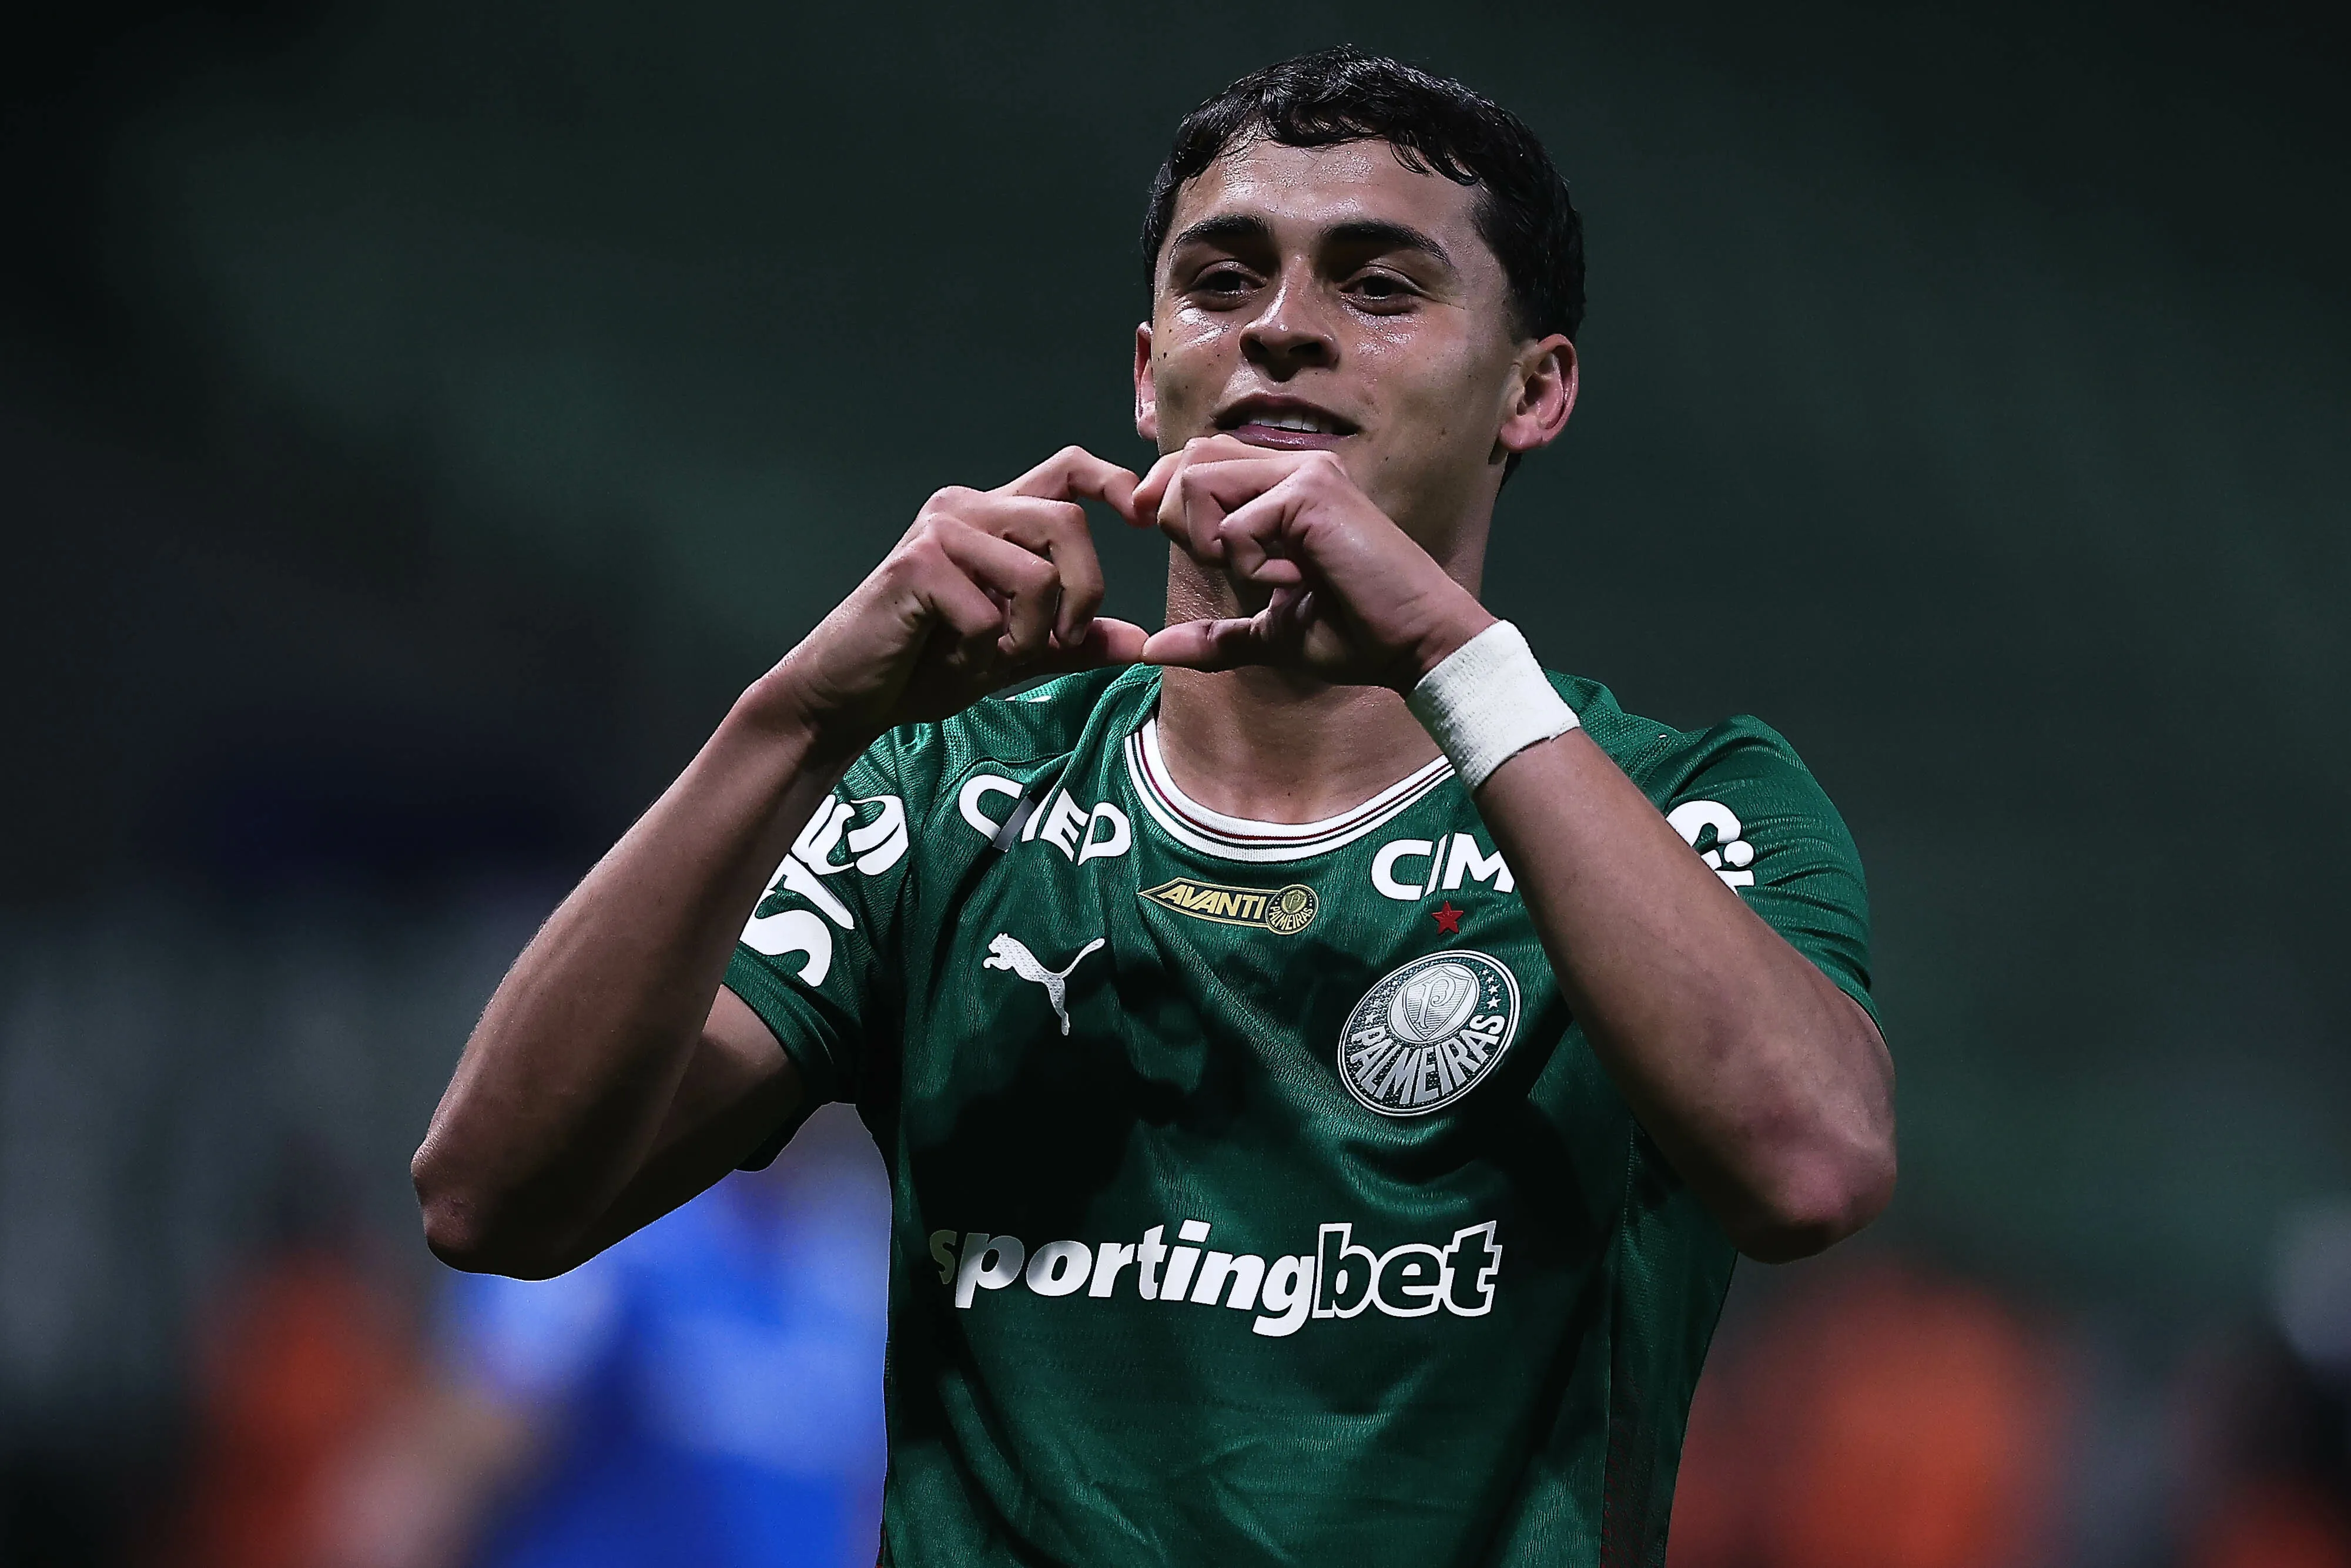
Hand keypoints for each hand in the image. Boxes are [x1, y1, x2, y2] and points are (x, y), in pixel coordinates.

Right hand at [765, 447, 1150, 741]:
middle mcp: (968, 508)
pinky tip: (954, 657)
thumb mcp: (1015, 653)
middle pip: (1067, 523)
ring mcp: (940, 531)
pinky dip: (984, 651)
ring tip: (996, 653)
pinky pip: (989, 611)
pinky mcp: (916, 565)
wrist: (850, 696)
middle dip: (1081, 594)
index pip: (1067, 470)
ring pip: (1036, 572)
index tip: (1143, 520)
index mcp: (995, 517)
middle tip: (1059, 641)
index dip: (1115, 483)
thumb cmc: (926, 666)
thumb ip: (1075, 643)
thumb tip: (1143, 642)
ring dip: (1030, 633)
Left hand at [1132, 436, 1493, 690]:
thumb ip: (1214, 635)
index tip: (1177, 545)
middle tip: (1227, 567)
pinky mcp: (1311, 492)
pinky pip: (1235, 523)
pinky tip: (1297, 581)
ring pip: (1198, 479)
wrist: (1416, 643)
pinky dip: (1250, 565)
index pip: (1195, 461)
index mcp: (1282, 487)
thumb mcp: (1270, 633)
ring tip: (1266, 575)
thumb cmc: (1357, 636)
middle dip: (1180, 521)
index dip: (1166, 499)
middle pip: (1187, 459)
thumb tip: (1152, 650)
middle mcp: (1293, 465)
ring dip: (1212, 541)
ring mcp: (1304, 472)